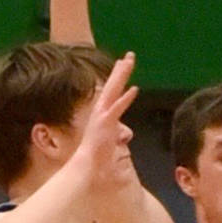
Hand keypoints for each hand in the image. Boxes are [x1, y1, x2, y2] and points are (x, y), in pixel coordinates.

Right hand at [76, 52, 138, 187]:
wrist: (87, 167)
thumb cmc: (96, 158)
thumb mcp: (110, 142)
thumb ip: (118, 135)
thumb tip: (125, 134)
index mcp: (103, 114)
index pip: (112, 92)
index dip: (118, 78)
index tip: (123, 64)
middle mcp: (101, 111)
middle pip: (113, 86)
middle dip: (122, 70)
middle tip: (130, 56)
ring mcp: (103, 116)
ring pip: (114, 91)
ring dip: (122, 76)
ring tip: (129, 62)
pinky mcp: (106, 123)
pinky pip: (117, 108)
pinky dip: (126, 99)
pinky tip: (134, 89)